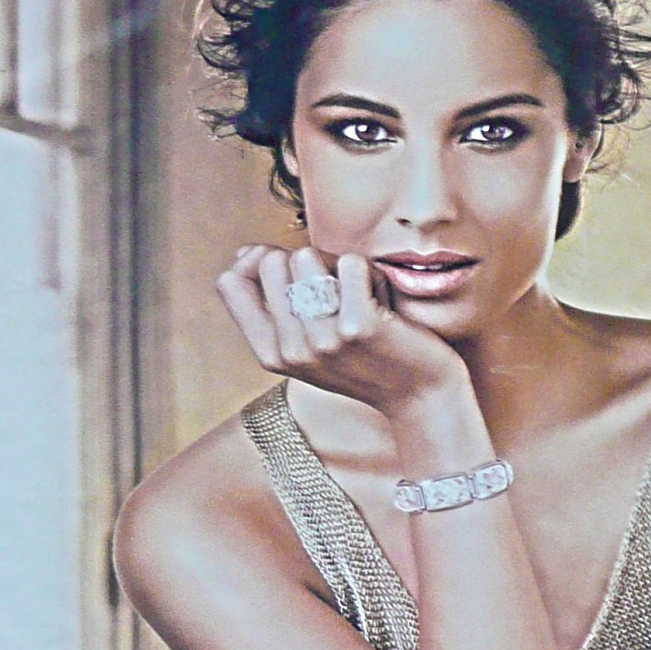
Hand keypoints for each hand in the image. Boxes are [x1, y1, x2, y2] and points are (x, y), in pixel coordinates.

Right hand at [216, 244, 468, 419]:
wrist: (421, 398)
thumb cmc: (367, 361)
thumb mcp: (307, 343)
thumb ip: (273, 303)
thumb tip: (247, 252)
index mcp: (269, 354)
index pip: (229, 281)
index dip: (258, 266)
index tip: (295, 281)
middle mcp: (289, 349)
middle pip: (270, 260)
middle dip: (306, 264)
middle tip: (338, 295)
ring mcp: (322, 338)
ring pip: (306, 256)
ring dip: (339, 268)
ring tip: (360, 300)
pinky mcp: (358, 326)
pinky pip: (350, 263)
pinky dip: (372, 275)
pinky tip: (383, 305)